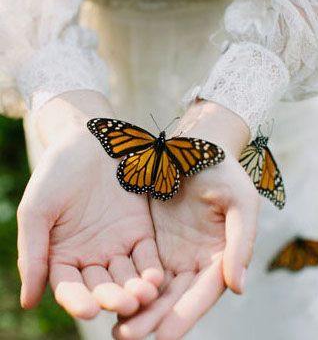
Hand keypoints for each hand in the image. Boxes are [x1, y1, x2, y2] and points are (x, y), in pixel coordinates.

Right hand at [17, 90, 163, 318]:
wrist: (88, 141)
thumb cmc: (56, 173)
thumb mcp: (37, 210)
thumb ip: (33, 252)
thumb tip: (27, 301)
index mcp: (62, 255)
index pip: (69, 287)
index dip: (76, 300)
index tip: (86, 310)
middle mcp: (90, 256)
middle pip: (101, 287)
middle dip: (112, 298)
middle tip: (123, 305)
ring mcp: (117, 245)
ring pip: (126, 277)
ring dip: (136, 290)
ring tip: (143, 297)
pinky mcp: (140, 231)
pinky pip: (146, 256)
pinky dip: (151, 269)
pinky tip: (156, 278)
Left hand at [113, 101, 259, 338]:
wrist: (196, 147)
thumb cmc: (224, 172)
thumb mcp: (241, 202)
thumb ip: (241, 242)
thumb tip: (238, 287)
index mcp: (221, 255)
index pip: (204, 292)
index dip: (186, 313)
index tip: (166, 336)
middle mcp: (196, 260)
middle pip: (175, 297)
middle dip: (154, 318)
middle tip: (127, 336)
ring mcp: (173, 251)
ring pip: (155, 287)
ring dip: (137, 308)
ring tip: (116, 328)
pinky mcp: (153, 239)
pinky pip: (139, 265)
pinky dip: (127, 282)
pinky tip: (109, 294)